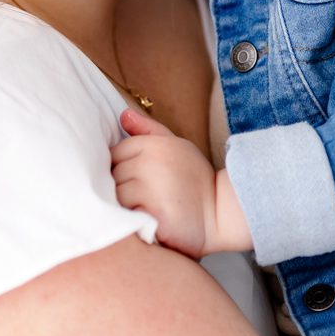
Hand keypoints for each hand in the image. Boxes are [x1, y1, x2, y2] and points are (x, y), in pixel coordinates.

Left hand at [112, 108, 224, 259]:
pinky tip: (150, 219)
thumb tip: (124, 115)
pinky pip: (128, 217)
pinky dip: (135, 220)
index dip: (122, 167)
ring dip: (128, 206)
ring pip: (117, 197)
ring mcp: (151, 190)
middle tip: (145, 195)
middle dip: (123, 186)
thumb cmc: (196, 179)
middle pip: (113, 175)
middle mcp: (151, 163)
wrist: (222, 212)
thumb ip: (148, 130)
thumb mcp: (177, 146)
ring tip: (147, 207)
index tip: (138, 177)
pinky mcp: (154, 215)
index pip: (116, 152)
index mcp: (154, 145)